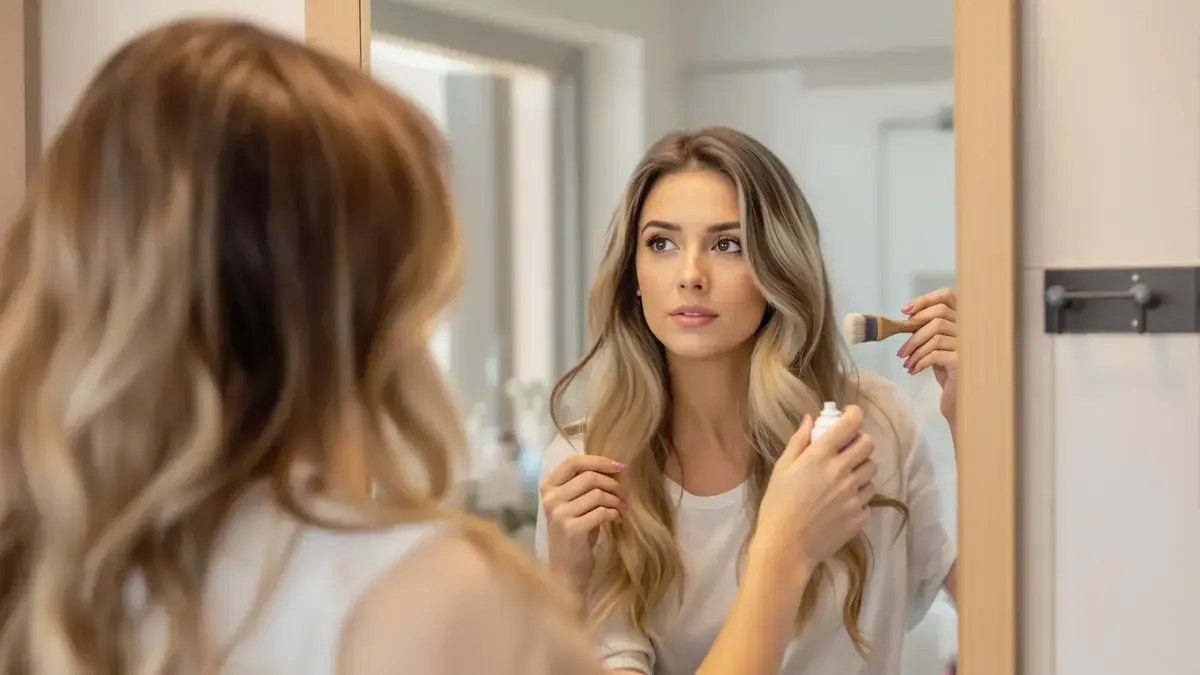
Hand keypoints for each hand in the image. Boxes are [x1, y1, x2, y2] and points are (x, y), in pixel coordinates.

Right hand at [539, 454, 627, 593]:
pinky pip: (601, 512)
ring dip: (617, 500)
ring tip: (622, 509)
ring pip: (597, 494)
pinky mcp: (571, 529)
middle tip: (625, 496)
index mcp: (548, 486)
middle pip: (589, 477)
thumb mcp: (576, 503)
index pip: (573, 461)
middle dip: (614, 484)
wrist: (566, 569)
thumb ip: (586, 484)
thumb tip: (614, 467)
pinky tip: (617, 519)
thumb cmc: (575, 533)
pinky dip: (614, 513)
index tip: (620, 466)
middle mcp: (550, 498)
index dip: (598, 461)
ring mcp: (558, 514)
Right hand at [752, 406, 876, 588]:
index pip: (849, 425)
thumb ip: (798, 442)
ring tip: (846, 477)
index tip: (850, 414)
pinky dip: (859, 495)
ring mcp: (854, 495)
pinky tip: (843, 502)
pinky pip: (868, 498)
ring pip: (872, 471)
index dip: (854, 414)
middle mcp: (842, 472)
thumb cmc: (777, 506)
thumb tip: (810, 419)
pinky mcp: (860, 515)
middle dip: (861, 441)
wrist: (786, 548)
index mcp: (820, 457)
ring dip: (862, 468)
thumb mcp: (781, 470)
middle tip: (849, 448)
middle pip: (869, 445)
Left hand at [899, 287, 957, 425]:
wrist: (958, 398)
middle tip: (901, 350)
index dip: (925, 300)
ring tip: (906, 363)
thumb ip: (927, 328)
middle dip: (914, 331)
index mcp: (963, 319)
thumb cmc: (946, 369)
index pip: (947, 296)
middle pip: (939, 315)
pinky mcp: (963, 360)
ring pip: (935, 336)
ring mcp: (969, 343)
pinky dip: (920, 362)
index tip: (905, 311)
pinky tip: (913, 370)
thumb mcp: (935, 344)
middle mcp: (970, 328)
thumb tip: (906, 316)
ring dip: (914, 350)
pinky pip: (936, 354)